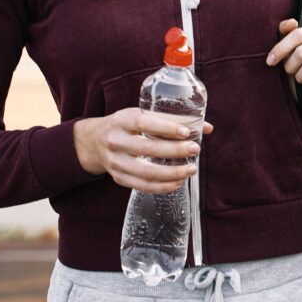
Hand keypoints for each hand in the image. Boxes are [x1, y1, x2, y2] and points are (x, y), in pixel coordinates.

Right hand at [73, 109, 214, 192]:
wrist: (95, 141)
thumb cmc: (128, 125)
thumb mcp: (142, 114)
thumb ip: (173, 120)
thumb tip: (207, 128)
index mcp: (123, 120)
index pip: (145, 123)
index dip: (166, 128)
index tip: (186, 132)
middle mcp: (116, 141)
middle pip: (147, 149)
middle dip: (175, 151)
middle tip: (195, 149)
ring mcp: (115, 162)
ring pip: (146, 172)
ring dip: (172, 173)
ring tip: (191, 169)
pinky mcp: (118, 177)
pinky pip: (142, 186)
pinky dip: (162, 187)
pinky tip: (178, 182)